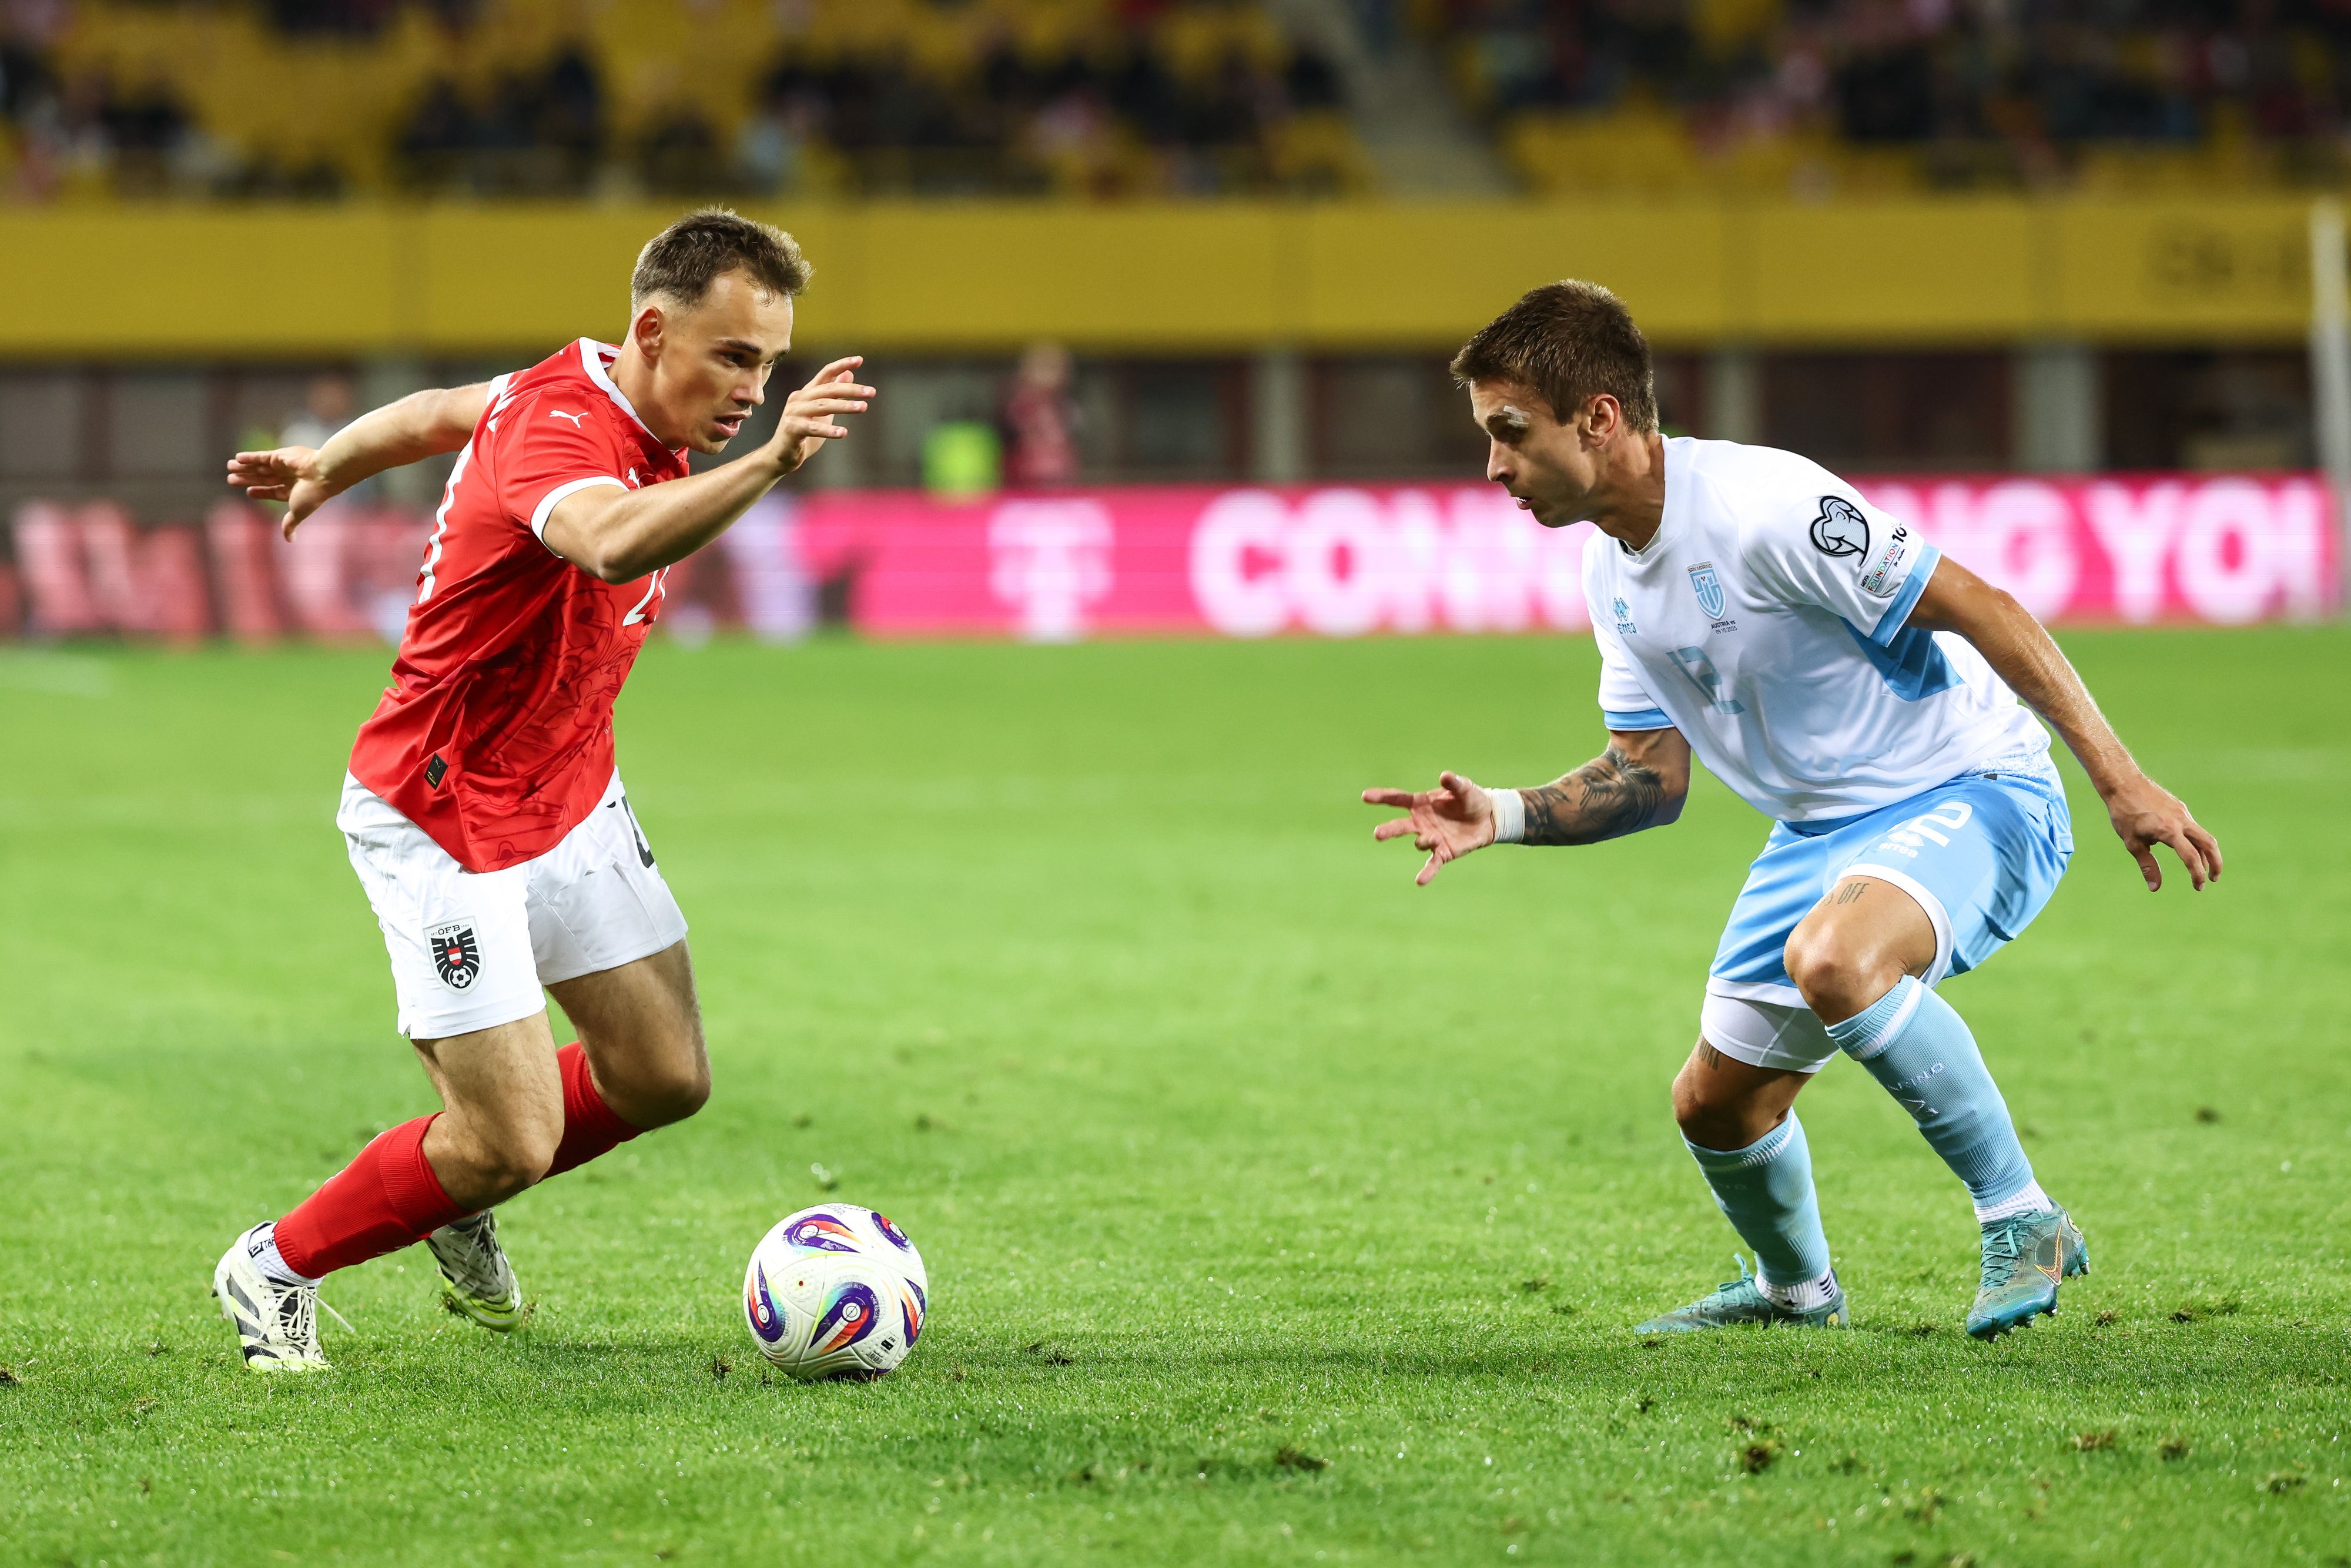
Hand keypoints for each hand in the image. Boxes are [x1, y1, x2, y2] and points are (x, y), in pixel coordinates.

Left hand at [226, 446, 337, 539]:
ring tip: (229, 466)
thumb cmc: (312, 495)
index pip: (272, 491)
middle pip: (263, 478)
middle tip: (231, 479)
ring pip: (260, 466)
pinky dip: (249, 457)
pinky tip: (237, 458)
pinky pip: (262, 456)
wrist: (322, 474)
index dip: (260, 491)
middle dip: (247, 478)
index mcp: (293, 490)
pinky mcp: (280, 455)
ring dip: (244, 467)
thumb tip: (290, 541)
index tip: (248, 492)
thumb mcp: (298, 512)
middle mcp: (288, 477)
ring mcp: (283, 465)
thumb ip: (290, 523)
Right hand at [772, 357, 874, 472]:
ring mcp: (794, 413)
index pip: (825, 374)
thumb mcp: (822, 411)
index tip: (859, 360)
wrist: (782, 455)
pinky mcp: (792, 429)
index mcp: (807, 392)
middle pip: (828, 389)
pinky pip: (813, 428)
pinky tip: (843, 432)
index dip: (841, 365)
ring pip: (823, 406)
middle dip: (851, 389)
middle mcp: (799, 399)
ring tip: (863, 407)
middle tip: (871, 392)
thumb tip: (848, 374)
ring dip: (844, 406)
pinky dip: (829, 430)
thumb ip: (833, 394)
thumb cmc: (803, 433)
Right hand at [1362, 770, 1498, 885]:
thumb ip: (1454, 784)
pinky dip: (1426, 873)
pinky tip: (1420, 881)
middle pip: (1400, 826)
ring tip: (1433, 838)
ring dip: (1424, 841)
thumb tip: (1444, 775)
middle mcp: (1421, 822)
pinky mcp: (1442, 853)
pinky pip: (1432, 864)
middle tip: (1378, 834)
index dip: (1381, 797)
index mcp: (1421, 803)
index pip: (1398, 800)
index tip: (1365, 796)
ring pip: (1419, 842)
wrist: (1487, 818)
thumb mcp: (1465, 788)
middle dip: (1389, 830)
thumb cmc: (1471, 799)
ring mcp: (1430, 838)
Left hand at [2101, 770, 2221, 891]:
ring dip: (2205, 852)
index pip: (2191, 857)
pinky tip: (2184, 846)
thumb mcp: (2132, 843)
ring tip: (2200, 867)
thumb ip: (2147, 865)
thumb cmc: (2124, 814)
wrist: (2123, 783)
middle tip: (2213, 878)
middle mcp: (2181, 820)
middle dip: (2216, 863)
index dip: (2197, 874)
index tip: (2198, 886)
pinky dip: (2194, 839)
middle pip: (2209, 843)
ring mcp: (2182, 812)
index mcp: (2169, 831)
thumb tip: (2155, 888)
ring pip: (2202, 834)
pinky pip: (2192, 826)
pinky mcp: (2179, 807)